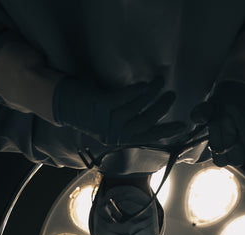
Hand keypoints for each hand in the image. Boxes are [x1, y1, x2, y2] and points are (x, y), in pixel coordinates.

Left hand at [53, 76, 186, 145]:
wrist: (62, 104)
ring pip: (138, 109)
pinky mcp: (102, 105)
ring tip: (161, 84)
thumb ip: (126, 123)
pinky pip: (126, 98)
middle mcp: (114, 133)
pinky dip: (138, 91)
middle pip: (146, 123)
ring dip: (153, 95)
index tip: (182, 127)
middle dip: (162, 109)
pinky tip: (146, 84)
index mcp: (118, 140)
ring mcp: (108, 120)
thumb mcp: (109, 121)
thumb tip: (151, 117)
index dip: (165, 132)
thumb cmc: (87, 111)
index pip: (147, 138)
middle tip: (172, 96)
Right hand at [191, 81, 244, 166]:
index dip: (218, 147)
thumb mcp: (207, 109)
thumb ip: (200, 114)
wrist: (240, 91)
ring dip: (243, 129)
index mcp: (222, 152)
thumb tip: (200, 118)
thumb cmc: (220, 106)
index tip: (212, 126)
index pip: (220, 161)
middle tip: (224, 117)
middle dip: (230, 139)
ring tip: (235, 109)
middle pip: (237, 159)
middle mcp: (239, 153)